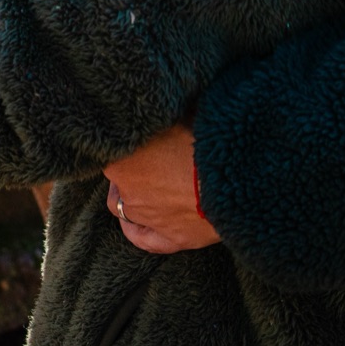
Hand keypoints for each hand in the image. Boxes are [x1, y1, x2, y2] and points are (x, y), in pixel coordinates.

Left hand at [104, 124, 221, 254]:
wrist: (232, 178)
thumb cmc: (203, 141)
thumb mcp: (179, 116)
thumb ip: (163, 117)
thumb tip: (166, 105)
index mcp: (121, 158)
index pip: (112, 151)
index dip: (127, 146)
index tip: (139, 139)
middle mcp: (127, 190)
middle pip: (118, 180)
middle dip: (129, 172)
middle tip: (146, 160)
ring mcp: (146, 217)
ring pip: (125, 209)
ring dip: (132, 197)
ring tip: (145, 187)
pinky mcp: (170, 238)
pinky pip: (144, 239)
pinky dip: (137, 232)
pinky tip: (132, 227)